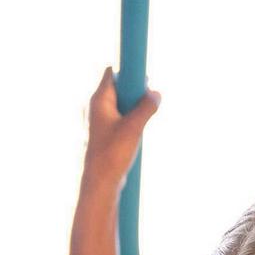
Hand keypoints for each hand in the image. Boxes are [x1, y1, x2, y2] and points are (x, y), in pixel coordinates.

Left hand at [82, 67, 160, 192]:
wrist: (100, 183)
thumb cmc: (112, 154)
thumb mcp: (134, 127)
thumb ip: (146, 107)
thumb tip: (157, 93)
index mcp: (99, 100)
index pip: (111, 72)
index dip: (128, 72)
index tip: (144, 80)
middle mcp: (97, 107)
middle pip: (119, 87)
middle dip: (135, 91)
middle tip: (147, 103)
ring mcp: (101, 121)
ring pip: (122, 105)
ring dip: (136, 108)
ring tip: (141, 123)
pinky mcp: (107, 134)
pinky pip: (122, 119)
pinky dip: (132, 121)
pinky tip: (138, 133)